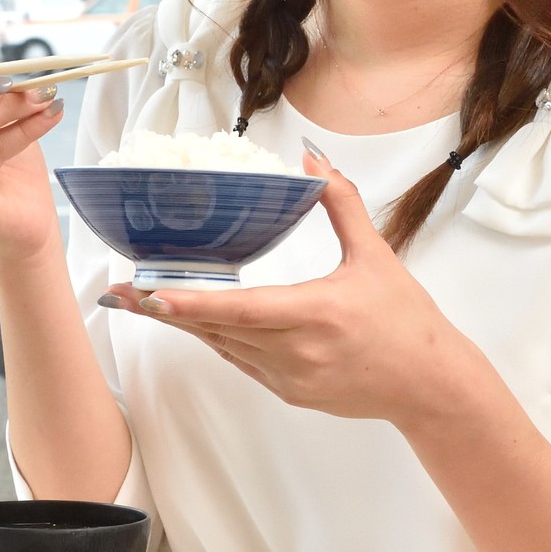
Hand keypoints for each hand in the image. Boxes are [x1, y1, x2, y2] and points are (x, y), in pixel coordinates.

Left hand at [99, 149, 481, 428]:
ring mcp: (290, 378)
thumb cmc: (407, 320)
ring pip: (223, 346)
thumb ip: (341, 204)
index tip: (148, 294)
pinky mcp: (289, 393)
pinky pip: (241, 361)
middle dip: (166, 309)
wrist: (431, 387)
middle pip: (217, 328)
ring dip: (184, 324)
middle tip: (119, 292)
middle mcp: (296, 352)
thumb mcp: (376, 255)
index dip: (191, 303)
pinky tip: (193, 320)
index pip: (240, 309)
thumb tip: (312, 158)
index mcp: (316, 315)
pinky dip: (217, 338)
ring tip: (140, 302)